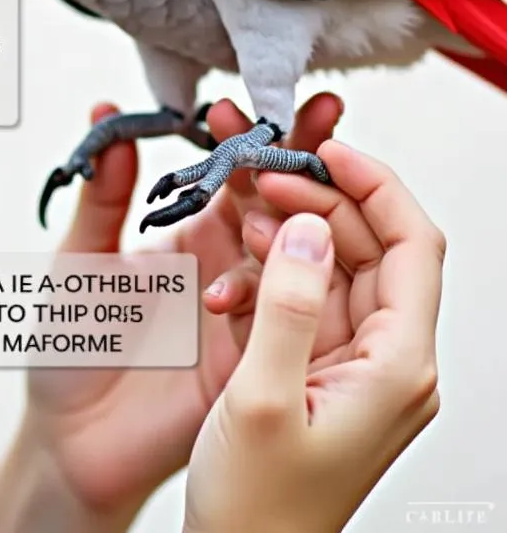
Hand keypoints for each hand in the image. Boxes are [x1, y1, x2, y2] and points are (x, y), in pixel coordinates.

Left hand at [18, 96, 343, 528]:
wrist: (69, 440)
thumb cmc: (70, 346)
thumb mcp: (80, 260)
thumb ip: (103, 194)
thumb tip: (106, 113)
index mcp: (189, 235)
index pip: (232, 173)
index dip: (251, 134)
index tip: (270, 98)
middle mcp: (227, 265)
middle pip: (276, 201)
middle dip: (300, 154)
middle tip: (319, 112)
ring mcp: (246, 311)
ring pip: (290, 250)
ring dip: (296, 210)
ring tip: (287, 174)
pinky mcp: (252, 358)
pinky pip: (282, 312)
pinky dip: (277, 281)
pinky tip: (259, 259)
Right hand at [182, 141, 445, 532]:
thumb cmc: (259, 507)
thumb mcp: (263, 398)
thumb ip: (289, 305)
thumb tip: (308, 227)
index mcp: (396, 366)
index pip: (413, 245)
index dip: (373, 185)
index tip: (324, 149)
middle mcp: (387, 359)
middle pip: (371, 247)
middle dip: (317, 200)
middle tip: (260, 174)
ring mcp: (353, 363)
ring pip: (334, 266)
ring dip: (288, 233)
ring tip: (240, 213)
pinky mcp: (319, 368)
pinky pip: (305, 297)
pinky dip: (271, 272)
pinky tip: (233, 272)